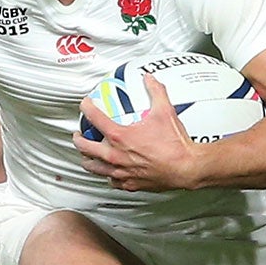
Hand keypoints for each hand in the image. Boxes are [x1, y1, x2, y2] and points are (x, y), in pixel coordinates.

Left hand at [76, 76, 200, 191]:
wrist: (185, 168)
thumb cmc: (174, 146)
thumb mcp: (165, 111)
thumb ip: (156, 92)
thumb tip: (150, 80)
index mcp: (120, 137)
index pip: (94, 118)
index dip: (87, 107)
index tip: (86, 104)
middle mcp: (116, 155)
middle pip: (85, 147)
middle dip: (79, 138)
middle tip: (80, 134)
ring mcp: (120, 172)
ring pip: (93, 167)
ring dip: (87, 159)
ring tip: (87, 155)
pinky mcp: (129, 184)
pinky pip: (111, 181)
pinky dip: (107, 175)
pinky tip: (109, 171)